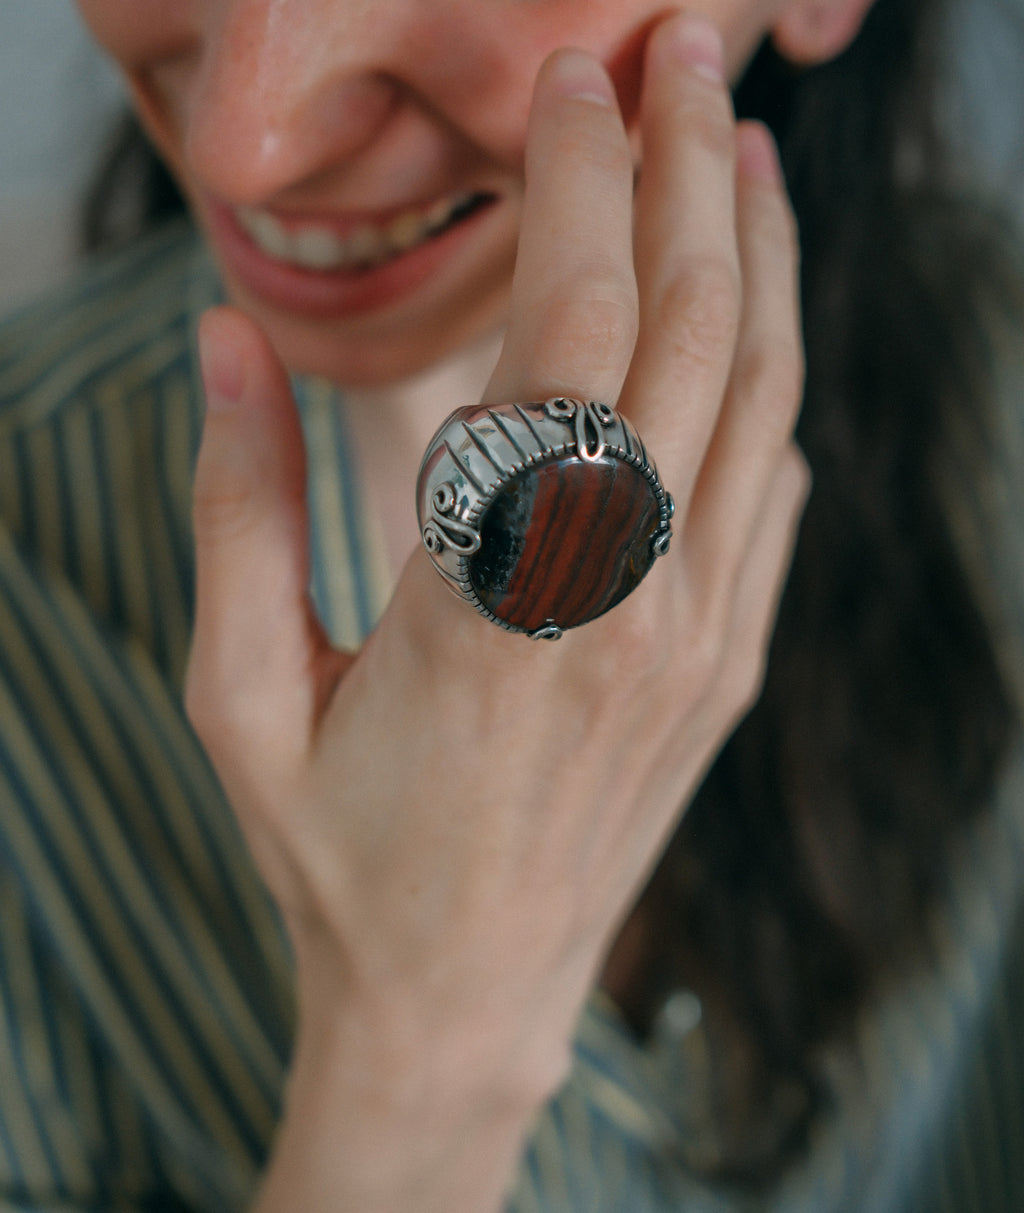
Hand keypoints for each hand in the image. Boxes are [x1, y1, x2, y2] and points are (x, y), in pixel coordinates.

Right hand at [185, 13, 806, 1209]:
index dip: (580, 186)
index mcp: (493, 595)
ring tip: (743, 150)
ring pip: (762, 397)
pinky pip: (774, 491)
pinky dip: (772, 381)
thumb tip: (221, 339)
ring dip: (760, 256)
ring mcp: (699, 636)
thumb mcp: (241, 694)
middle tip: (683, 57)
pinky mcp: (730, 668)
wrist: (460, 999)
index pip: (570, 332)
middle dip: (692, 172)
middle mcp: (626, 600)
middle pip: (695, 331)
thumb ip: (234, 507)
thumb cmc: (336, 855)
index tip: (574, 86)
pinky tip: (753, 314)